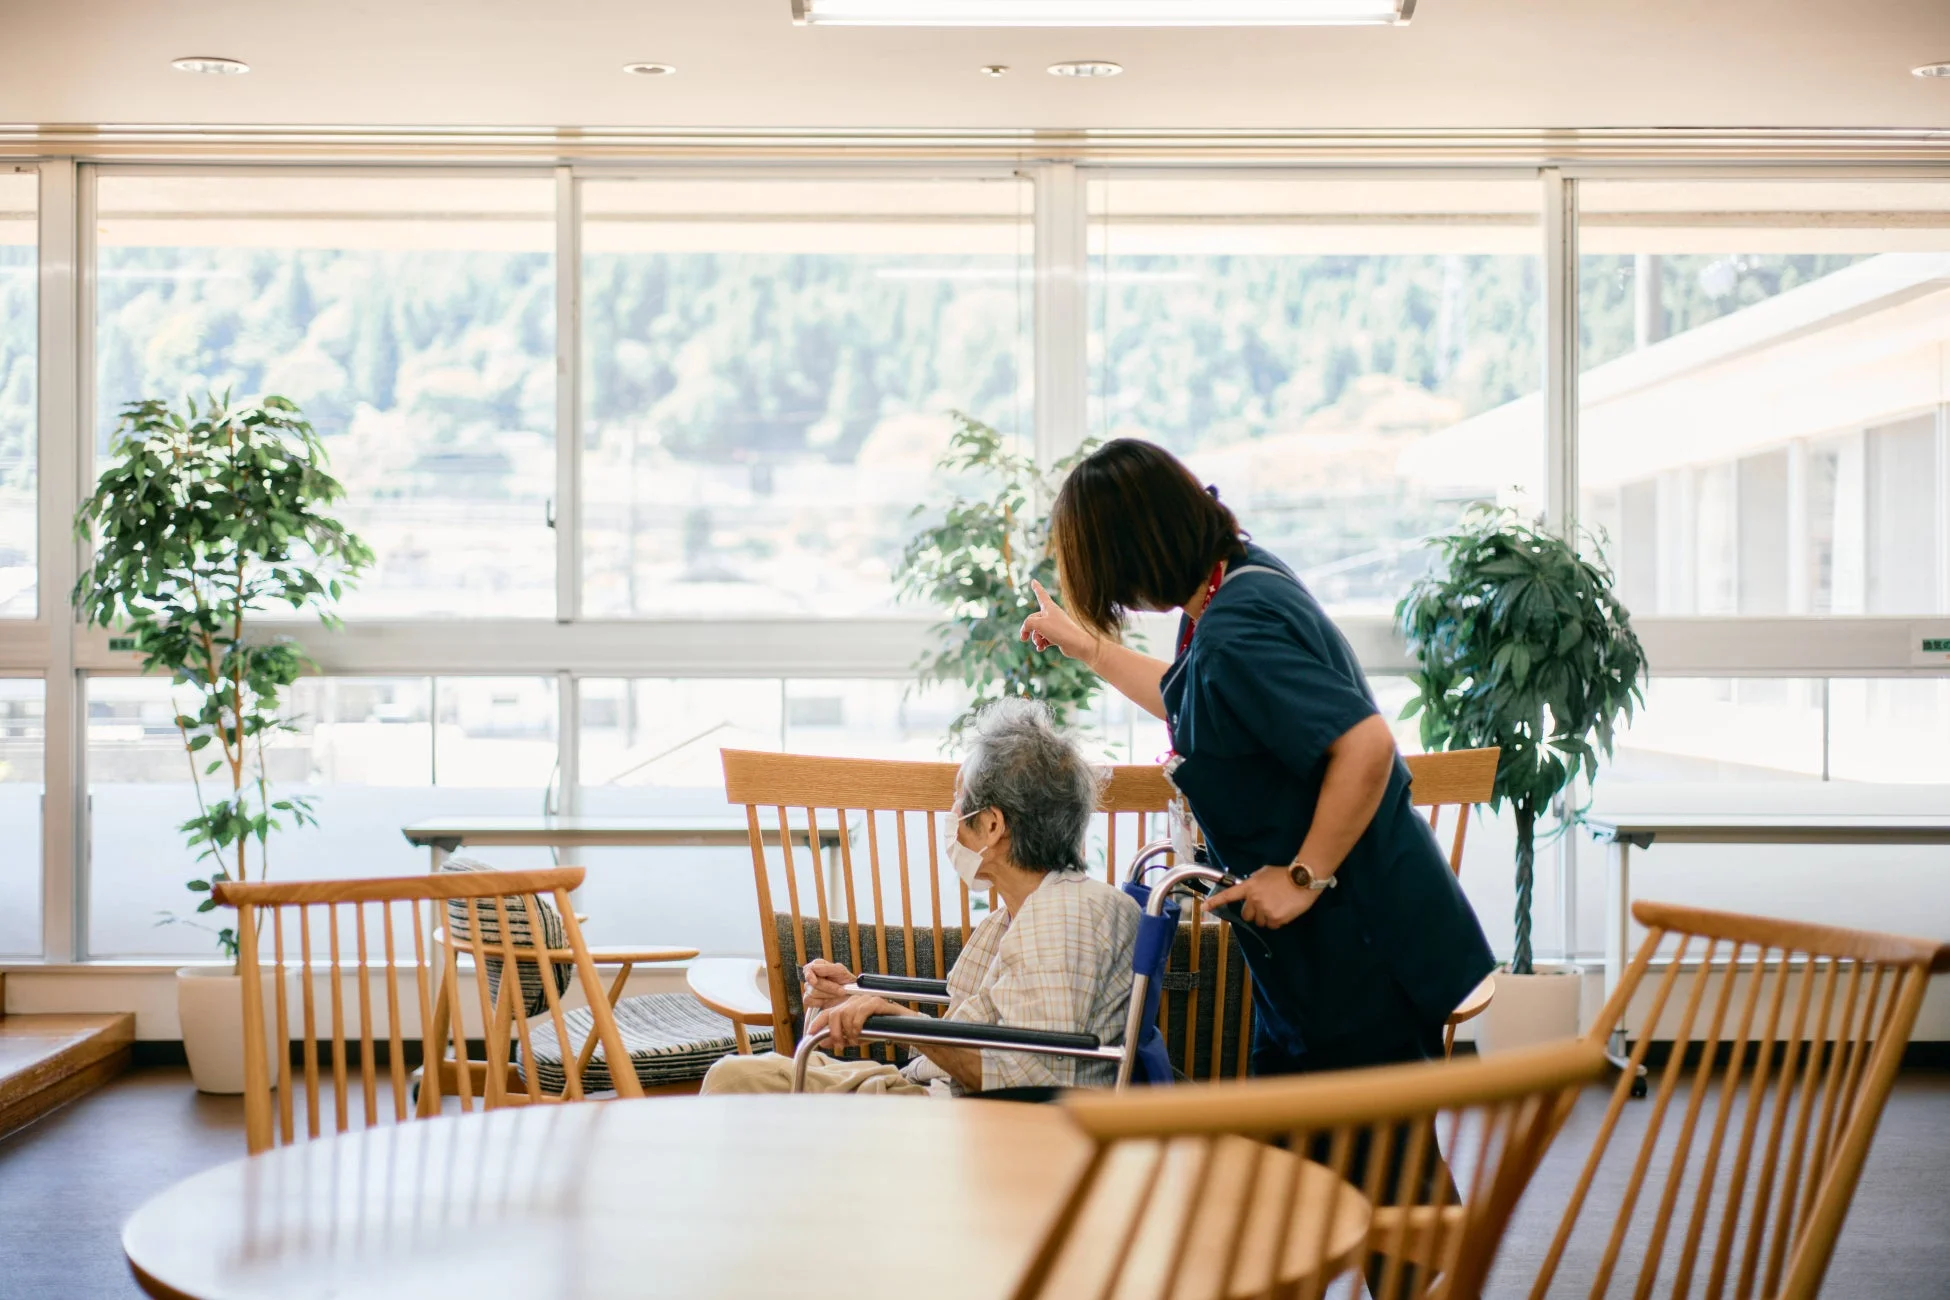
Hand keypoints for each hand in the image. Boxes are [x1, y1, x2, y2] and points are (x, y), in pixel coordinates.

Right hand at [801, 958, 855, 1010]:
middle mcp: (811, 975)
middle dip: (829, 988)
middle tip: (842, 990)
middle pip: (813, 984)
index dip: (810, 976)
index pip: (809, 969)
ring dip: (828, 995)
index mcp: (817, 965)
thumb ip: (827, 968)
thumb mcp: (841, 970)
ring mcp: (808, 987)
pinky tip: (827, 1000)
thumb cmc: (845, 979)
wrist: (850, 993)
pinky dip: (819, 1002)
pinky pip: (808, 1001)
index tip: (815, 982)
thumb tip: (813, 969)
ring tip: (837, 994)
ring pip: (812, 993)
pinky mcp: (809, 999)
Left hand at [807, 994, 899, 1051]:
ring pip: (846, 1013)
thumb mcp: (856, 1036)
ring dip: (848, 1031)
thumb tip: (823, 1042)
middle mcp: (854, 1000)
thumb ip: (840, 1038)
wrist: (902, 1027)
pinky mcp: (877, 1001)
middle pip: (835, 1013)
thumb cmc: (879, 1029)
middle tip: (839, 1045)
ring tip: (855, 1041)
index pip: (827, 1012)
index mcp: (848, 1006)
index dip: (817, 1022)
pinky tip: (860, 1033)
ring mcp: (866, 999)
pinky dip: (858, 1024)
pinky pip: (861, 1011)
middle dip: (834, 1032)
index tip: (809, 1033)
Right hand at [1019, 580, 1096, 664]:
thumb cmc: (1060, 630)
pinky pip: (1044, 639)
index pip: (1041, 594)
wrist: (1077, 644)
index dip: (1036, 588)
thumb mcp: (1038, 624)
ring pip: (1038, 631)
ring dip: (1035, 638)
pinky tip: (1041, 649)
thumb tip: (1026, 631)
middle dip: (1028, 630)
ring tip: (1039, 643)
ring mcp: (1055, 626)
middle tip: (1023, 638)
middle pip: (1033, 619)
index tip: (1033, 580)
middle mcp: (1052, 615)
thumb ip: (1027, 624)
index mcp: (1049, 607)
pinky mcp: (1057, 636)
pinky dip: (1041, 644)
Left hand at [1207, 866, 1322, 928]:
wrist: (1302, 879)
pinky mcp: (1275, 919)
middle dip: (1253, 913)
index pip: (1229, 895)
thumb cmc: (1284, 874)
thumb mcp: (1264, 873)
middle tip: (1265, 905)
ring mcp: (1264, 910)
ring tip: (1277, 905)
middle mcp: (1254, 899)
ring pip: (1260, 922)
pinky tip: (1284, 910)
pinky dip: (1277, 921)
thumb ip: (1253, 882)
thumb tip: (1248, 891)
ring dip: (1266, 917)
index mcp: (1249, 886)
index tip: (1204, 907)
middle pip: (1246, 915)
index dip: (1215, 902)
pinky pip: (1272, 925)